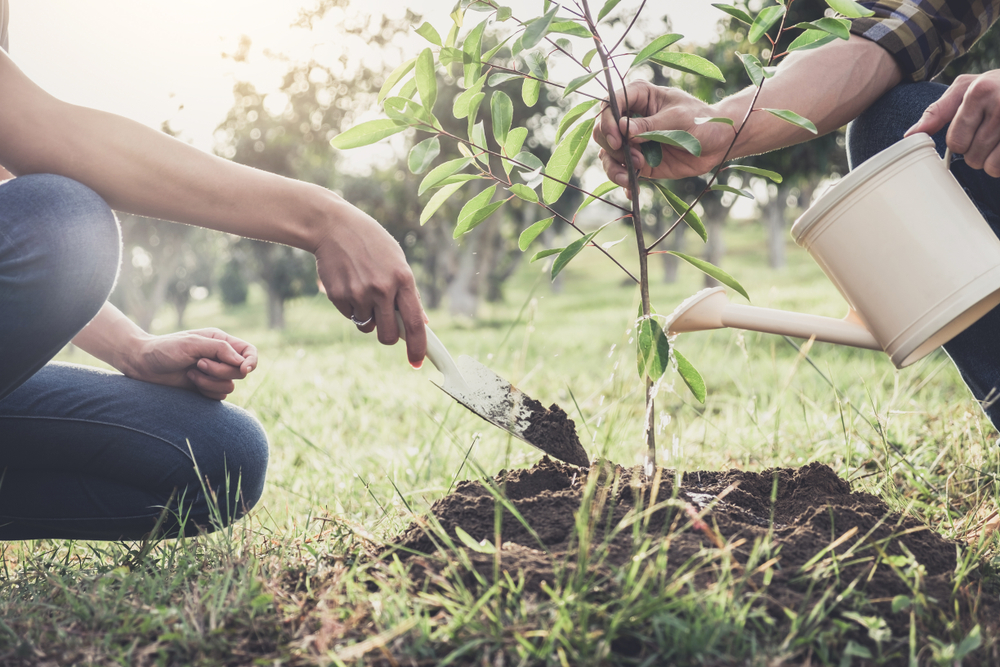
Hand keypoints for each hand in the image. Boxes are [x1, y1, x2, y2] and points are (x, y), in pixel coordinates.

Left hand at [124, 328, 257, 400]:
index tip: (244, 369)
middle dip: (220, 371)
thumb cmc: (165, 349)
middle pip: (240, 371)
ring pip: (230, 386)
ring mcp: (214, 374)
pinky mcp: (206, 388)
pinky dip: (206, 391)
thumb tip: (242, 362)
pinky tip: (190, 383)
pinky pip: (219, 396)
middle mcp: (220, 358)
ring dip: (210, 382)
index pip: (249, 352)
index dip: (251, 361)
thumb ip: (220, 350)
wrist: (142, 365)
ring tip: (191, 374)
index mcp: (221, 341)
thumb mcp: (193, 344)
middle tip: (199, 364)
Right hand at [314, 199, 426, 366]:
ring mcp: (359, 293)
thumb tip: (423, 323)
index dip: (417, 347)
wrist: (333, 226)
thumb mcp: (397, 261)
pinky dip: (351, 308)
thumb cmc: (372, 244)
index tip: (417, 362)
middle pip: (387, 335)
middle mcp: (382, 289)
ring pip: (366, 326)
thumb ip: (409, 293)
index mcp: (403, 279)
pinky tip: (349, 284)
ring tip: (363, 289)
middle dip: (387, 337)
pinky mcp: (338, 295)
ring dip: (367, 317)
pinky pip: (349, 317)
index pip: (414, 323)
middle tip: (385, 326)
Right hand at [593, 81, 736, 186]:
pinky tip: (633, 190)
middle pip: (602, 131)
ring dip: (615, 168)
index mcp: (638, 96)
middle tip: (634, 158)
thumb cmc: (701, 121)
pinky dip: (623, 182)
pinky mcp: (637, 161)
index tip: (617, 139)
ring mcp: (631, 141)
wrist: (716, 143)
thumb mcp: (678, 119)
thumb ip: (650, 125)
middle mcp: (629, 118)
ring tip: (634, 176)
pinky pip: (620, 172)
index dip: (607, 121)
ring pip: (607, 154)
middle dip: (612, 147)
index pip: (609, 104)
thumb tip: (623, 129)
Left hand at [906, 70, 999, 176]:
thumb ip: (937, 111)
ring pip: (991, 166)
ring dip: (992, 161)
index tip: (971, 131)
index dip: (960, 142)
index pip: (956, 142)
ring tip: (999, 140)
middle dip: (976, 152)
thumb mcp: (965, 88)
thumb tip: (910, 135)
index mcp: (980, 91)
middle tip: (988, 134)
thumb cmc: (995, 86)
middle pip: (972, 157)